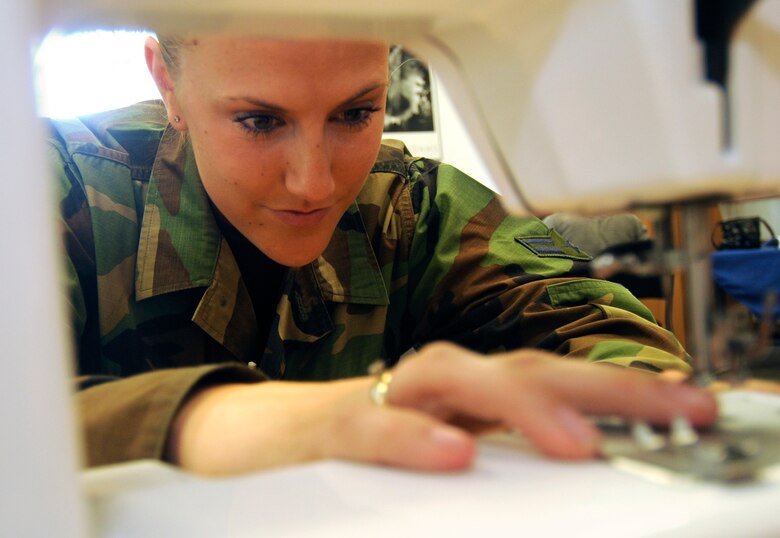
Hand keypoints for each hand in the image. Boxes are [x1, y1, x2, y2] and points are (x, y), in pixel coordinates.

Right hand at [167, 342, 716, 475]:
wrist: (258, 433)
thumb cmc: (358, 443)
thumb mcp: (441, 447)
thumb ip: (497, 448)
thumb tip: (574, 457)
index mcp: (466, 397)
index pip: (552, 380)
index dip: (621, 391)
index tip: (689, 406)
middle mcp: (433, 385)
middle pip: (523, 367)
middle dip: (602, 388)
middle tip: (676, 409)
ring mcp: (385, 398)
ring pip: (454, 377)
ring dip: (519, 404)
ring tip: (577, 445)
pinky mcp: (333, 427)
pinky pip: (372, 427)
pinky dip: (412, 436)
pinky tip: (452, 453)